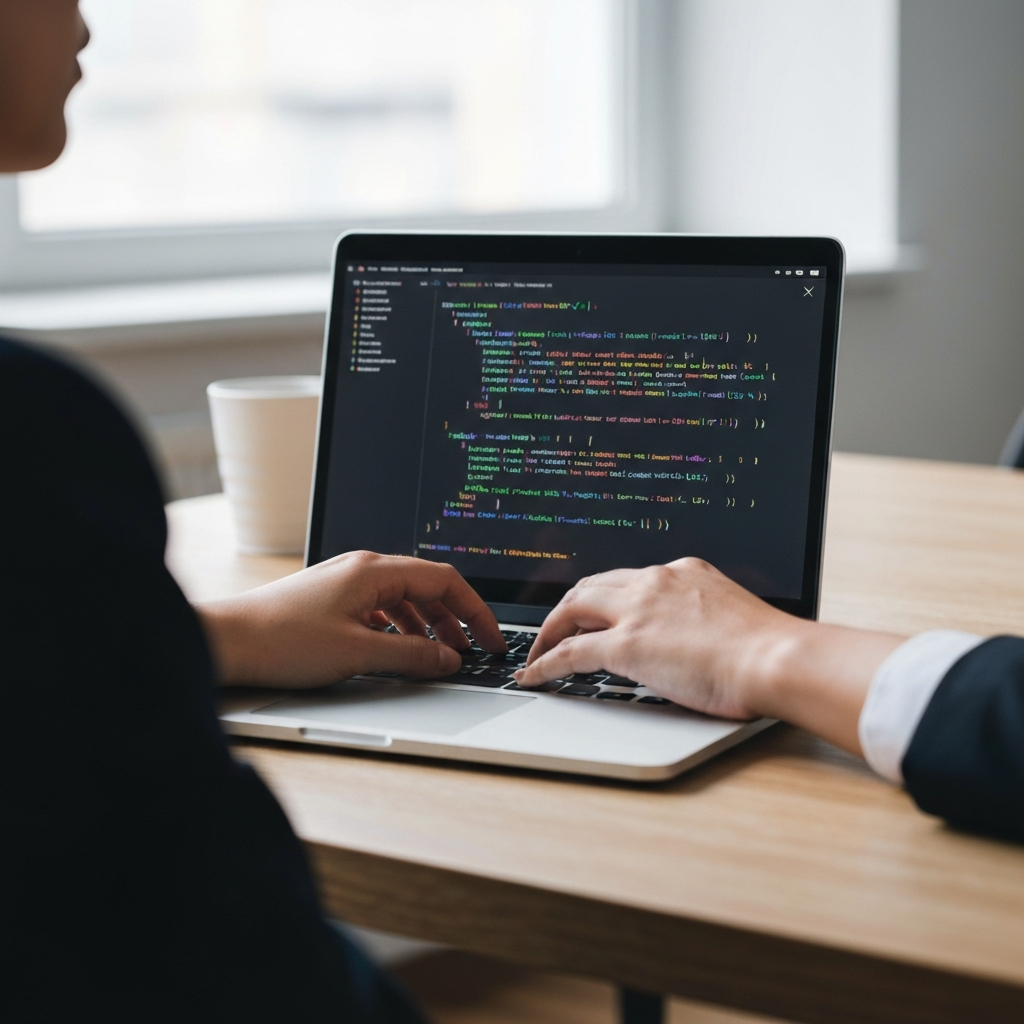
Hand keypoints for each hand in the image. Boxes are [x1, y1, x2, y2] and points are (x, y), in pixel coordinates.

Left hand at [196, 551, 505, 686]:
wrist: (225, 641)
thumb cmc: (281, 641)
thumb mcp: (357, 652)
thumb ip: (411, 656)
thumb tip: (448, 659)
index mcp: (373, 571)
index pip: (443, 580)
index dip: (474, 611)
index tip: (490, 639)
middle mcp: (362, 569)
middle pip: (425, 587)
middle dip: (453, 619)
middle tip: (470, 651)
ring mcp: (345, 583)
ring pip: (403, 598)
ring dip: (426, 625)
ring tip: (437, 656)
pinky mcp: (330, 600)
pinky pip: (380, 608)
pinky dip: (399, 628)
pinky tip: (398, 651)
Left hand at [514, 557, 903, 753]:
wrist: (777, 659)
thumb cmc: (770, 650)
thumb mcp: (731, 617)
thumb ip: (703, 620)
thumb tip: (696, 642)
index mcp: (682, 572)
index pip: (627, 580)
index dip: (603, 597)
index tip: (594, 611)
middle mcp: (655, 582)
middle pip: (591, 587)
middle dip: (567, 608)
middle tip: (554, 629)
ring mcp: (637, 611)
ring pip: (572, 609)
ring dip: (549, 630)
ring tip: (537, 653)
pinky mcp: (626, 644)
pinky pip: (570, 652)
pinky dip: (546, 663)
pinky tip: (534, 676)